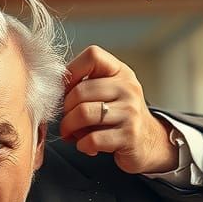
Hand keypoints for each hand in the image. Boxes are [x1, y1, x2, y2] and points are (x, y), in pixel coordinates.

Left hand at [59, 45, 177, 174]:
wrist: (149, 141)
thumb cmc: (119, 116)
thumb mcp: (109, 92)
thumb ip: (86, 84)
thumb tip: (53, 87)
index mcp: (120, 72)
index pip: (93, 55)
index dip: (71, 72)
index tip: (66, 91)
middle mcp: (127, 88)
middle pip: (79, 92)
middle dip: (65, 111)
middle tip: (66, 122)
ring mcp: (130, 112)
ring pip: (83, 114)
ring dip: (69, 128)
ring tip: (72, 134)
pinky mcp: (128, 136)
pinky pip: (92, 139)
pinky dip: (82, 145)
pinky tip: (87, 145)